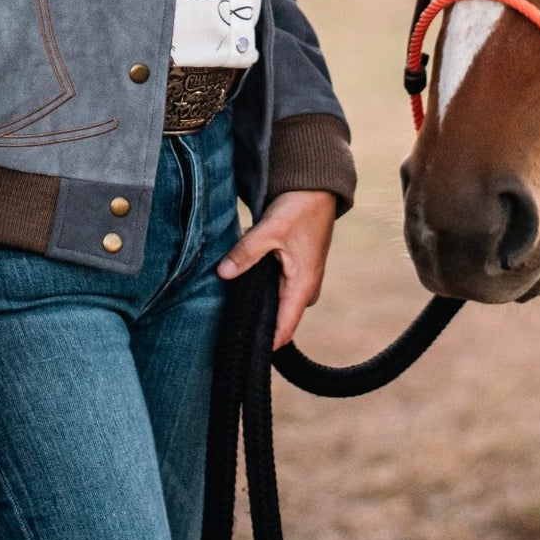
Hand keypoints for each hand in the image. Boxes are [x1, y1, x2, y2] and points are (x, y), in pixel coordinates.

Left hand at [217, 190, 336, 349]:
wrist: (316, 189)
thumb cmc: (298, 209)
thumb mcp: (270, 230)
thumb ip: (246, 253)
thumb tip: (222, 273)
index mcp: (303, 286)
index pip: (284, 329)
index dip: (265, 344)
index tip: (243, 351)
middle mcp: (305, 289)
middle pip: (279, 320)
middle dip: (257, 325)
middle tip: (227, 328)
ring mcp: (302, 280)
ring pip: (277, 304)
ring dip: (259, 306)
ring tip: (231, 310)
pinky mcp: (295, 270)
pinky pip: (278, 290)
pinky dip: (262, 291)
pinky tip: (242, 287)